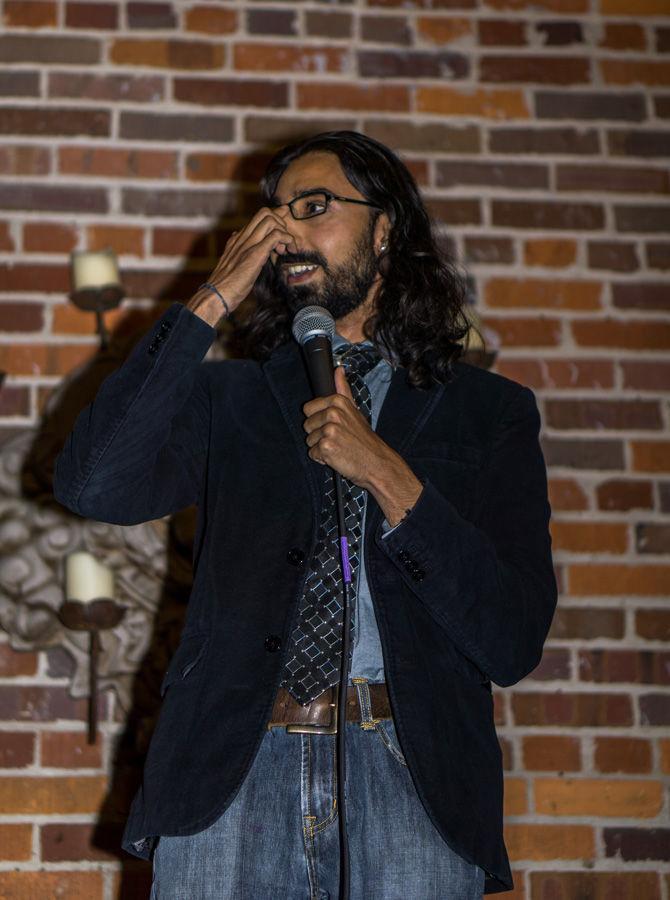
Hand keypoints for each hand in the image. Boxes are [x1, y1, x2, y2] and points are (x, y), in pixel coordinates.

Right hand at [187, 207, 296, 323]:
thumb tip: (234, 236)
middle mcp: (242, 237)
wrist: (216, 295)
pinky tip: (288, 251)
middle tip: (285, 242)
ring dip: (285, 231)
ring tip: (287, 249)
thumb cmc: (224, 285)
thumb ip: (235, 249)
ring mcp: (248, 244)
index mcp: (236, 239)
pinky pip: (275, 235)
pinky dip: (287, 239)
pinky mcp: (255, 253)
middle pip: (264, 213)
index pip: (257, 218)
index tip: (281, 237)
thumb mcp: (230, 262)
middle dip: (281, 223)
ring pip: (270, 219)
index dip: (274, 221)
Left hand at [303, 366, 382, 485]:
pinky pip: (312, 453)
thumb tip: (338, 370)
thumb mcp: (355, 410)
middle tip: (338, 439)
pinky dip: (323, 459)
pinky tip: (337, 457)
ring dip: (321, 447)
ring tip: (339, 447)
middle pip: (306, 425)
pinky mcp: (326, 447)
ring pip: (309, 440)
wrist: (376, 462)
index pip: (308, 408)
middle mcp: (333, 413)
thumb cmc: (364, 439)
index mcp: (338, 401)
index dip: (318, 420)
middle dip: (318, 434)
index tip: (332, 425)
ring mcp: (329, 430)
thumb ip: (343, 389)